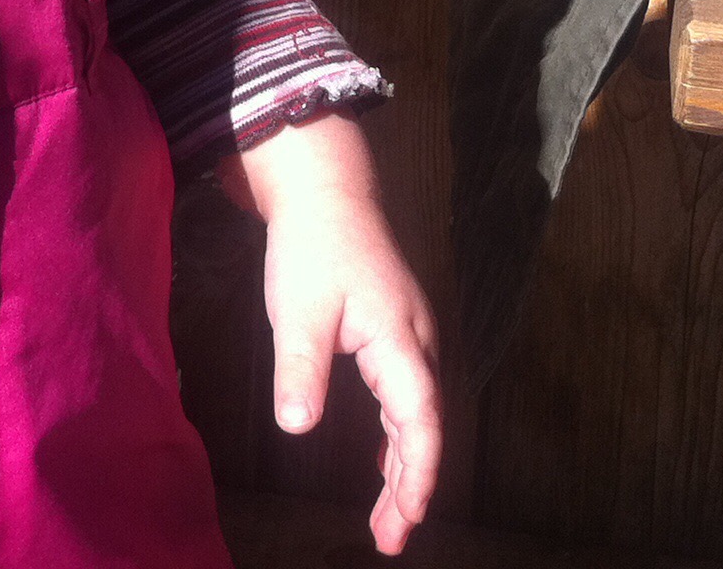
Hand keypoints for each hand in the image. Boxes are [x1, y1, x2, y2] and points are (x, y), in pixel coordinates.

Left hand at [229, 114, 441, 556]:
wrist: (326, 188)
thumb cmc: (313, 245)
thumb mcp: (299, 310)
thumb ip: (301, 368)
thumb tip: (297, 427)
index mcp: (401, 340)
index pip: (420, 422)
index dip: (416, 476)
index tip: (405, 521)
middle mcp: (416, 342)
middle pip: (425, 427)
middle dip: (411, 486)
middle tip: (389, 538)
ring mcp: (408, 335)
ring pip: (417, 413)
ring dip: (404, 465)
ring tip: (388, 518)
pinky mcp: (392, 329)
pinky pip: (404, 395)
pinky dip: (397, 434)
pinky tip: (383, 459)